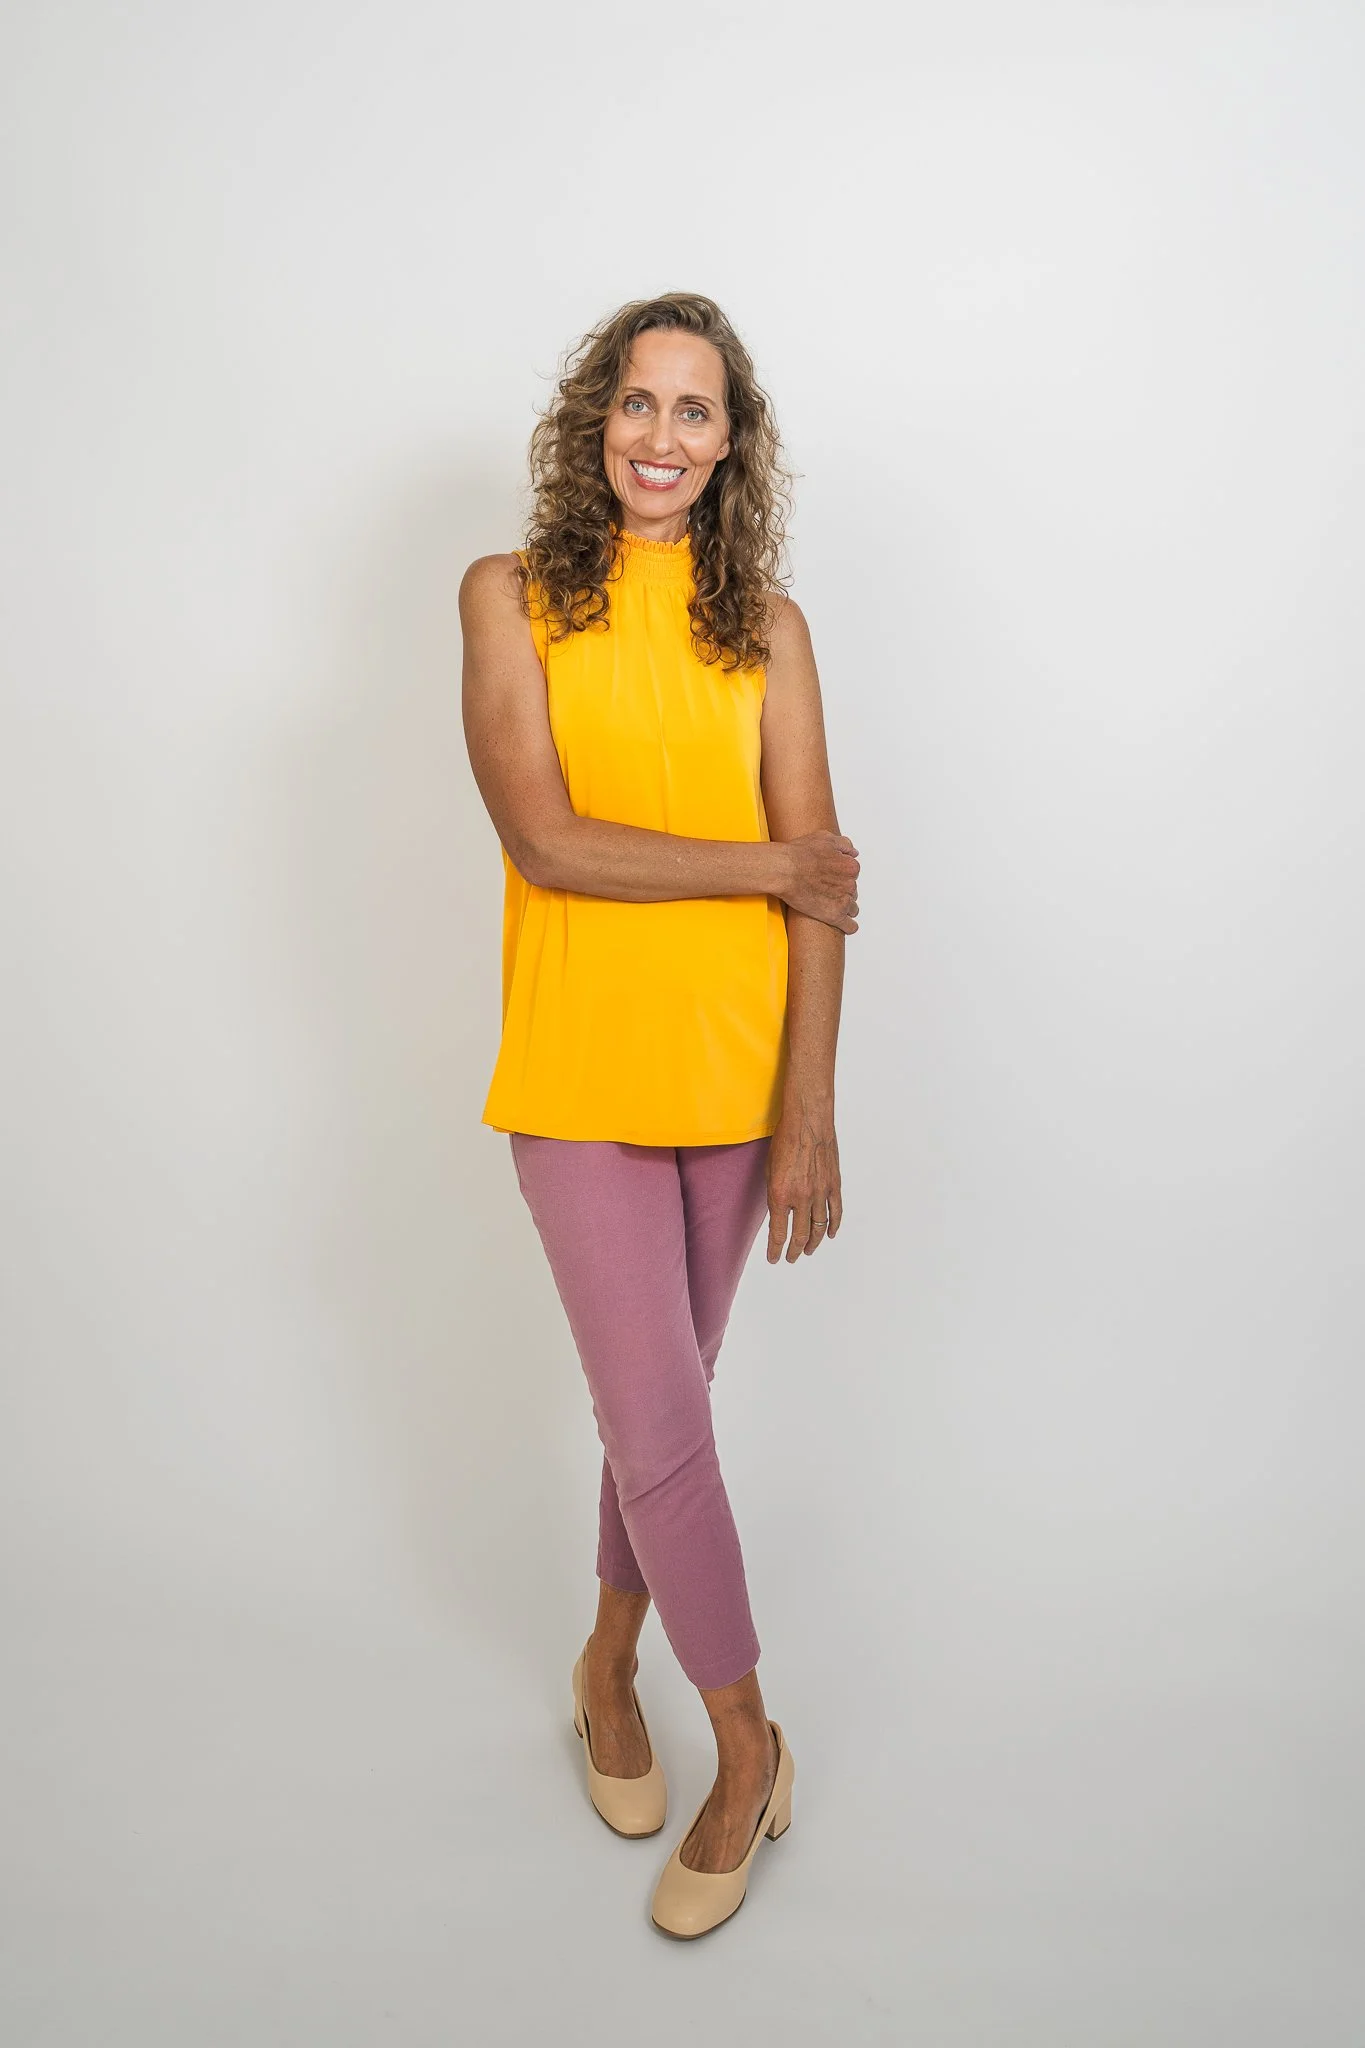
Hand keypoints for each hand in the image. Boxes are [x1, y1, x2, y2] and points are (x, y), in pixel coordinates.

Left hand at [766, 1098, 842, 1262]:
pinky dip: (833, 1227)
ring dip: (812, 1243)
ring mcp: (820, 1192)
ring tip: (807, 1251)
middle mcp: (801, 1197)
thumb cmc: (784, 1140)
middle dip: (793, 1250)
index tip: (774, 1258)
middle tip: (790, 1258)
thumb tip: (777, 1212)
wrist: (808, 1121)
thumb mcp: (769, 1169)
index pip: (778, 1233)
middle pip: (799, 1235)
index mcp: (780, 1194)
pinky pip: (835, 1212)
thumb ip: (774, 1194)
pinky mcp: (834, 1185)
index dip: (775, 1249)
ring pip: (818, 1227)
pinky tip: (830, 1235)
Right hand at [776, 831, 859, 932]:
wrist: (784, 870)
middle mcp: (850, 884)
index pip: (852, 873)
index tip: (831, 877)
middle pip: (852, 890)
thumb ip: (843, 844)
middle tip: (825, 890)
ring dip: (844, 907)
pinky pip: (850, 926)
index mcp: (850, 866)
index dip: (841, 875)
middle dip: (841, 891)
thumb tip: (853, 852)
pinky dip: (848, 926)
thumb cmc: (800, 854)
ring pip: (852, 908)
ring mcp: (844, 901)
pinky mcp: (835, 916)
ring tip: (829, 906)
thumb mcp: (824, 838)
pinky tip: (843, 924)